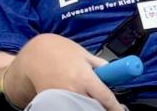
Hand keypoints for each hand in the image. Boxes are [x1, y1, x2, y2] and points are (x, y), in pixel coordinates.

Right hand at [6, 34, 126, 110]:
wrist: (34, 57)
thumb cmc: (61, 52)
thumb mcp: (83, 54)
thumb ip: (98, 64)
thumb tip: (111, 72)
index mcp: (85, 78)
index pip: (104, 97)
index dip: (114, 106)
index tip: (121, 110)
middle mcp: (74, 91)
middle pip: (93, 108)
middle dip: (101, 108)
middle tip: (108, 108)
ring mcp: (62, 100)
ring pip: (81, 109)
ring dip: (89, 108)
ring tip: (93, 103)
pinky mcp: (52, 104)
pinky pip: (68, 108)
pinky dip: (75, 107)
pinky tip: (79, 103)